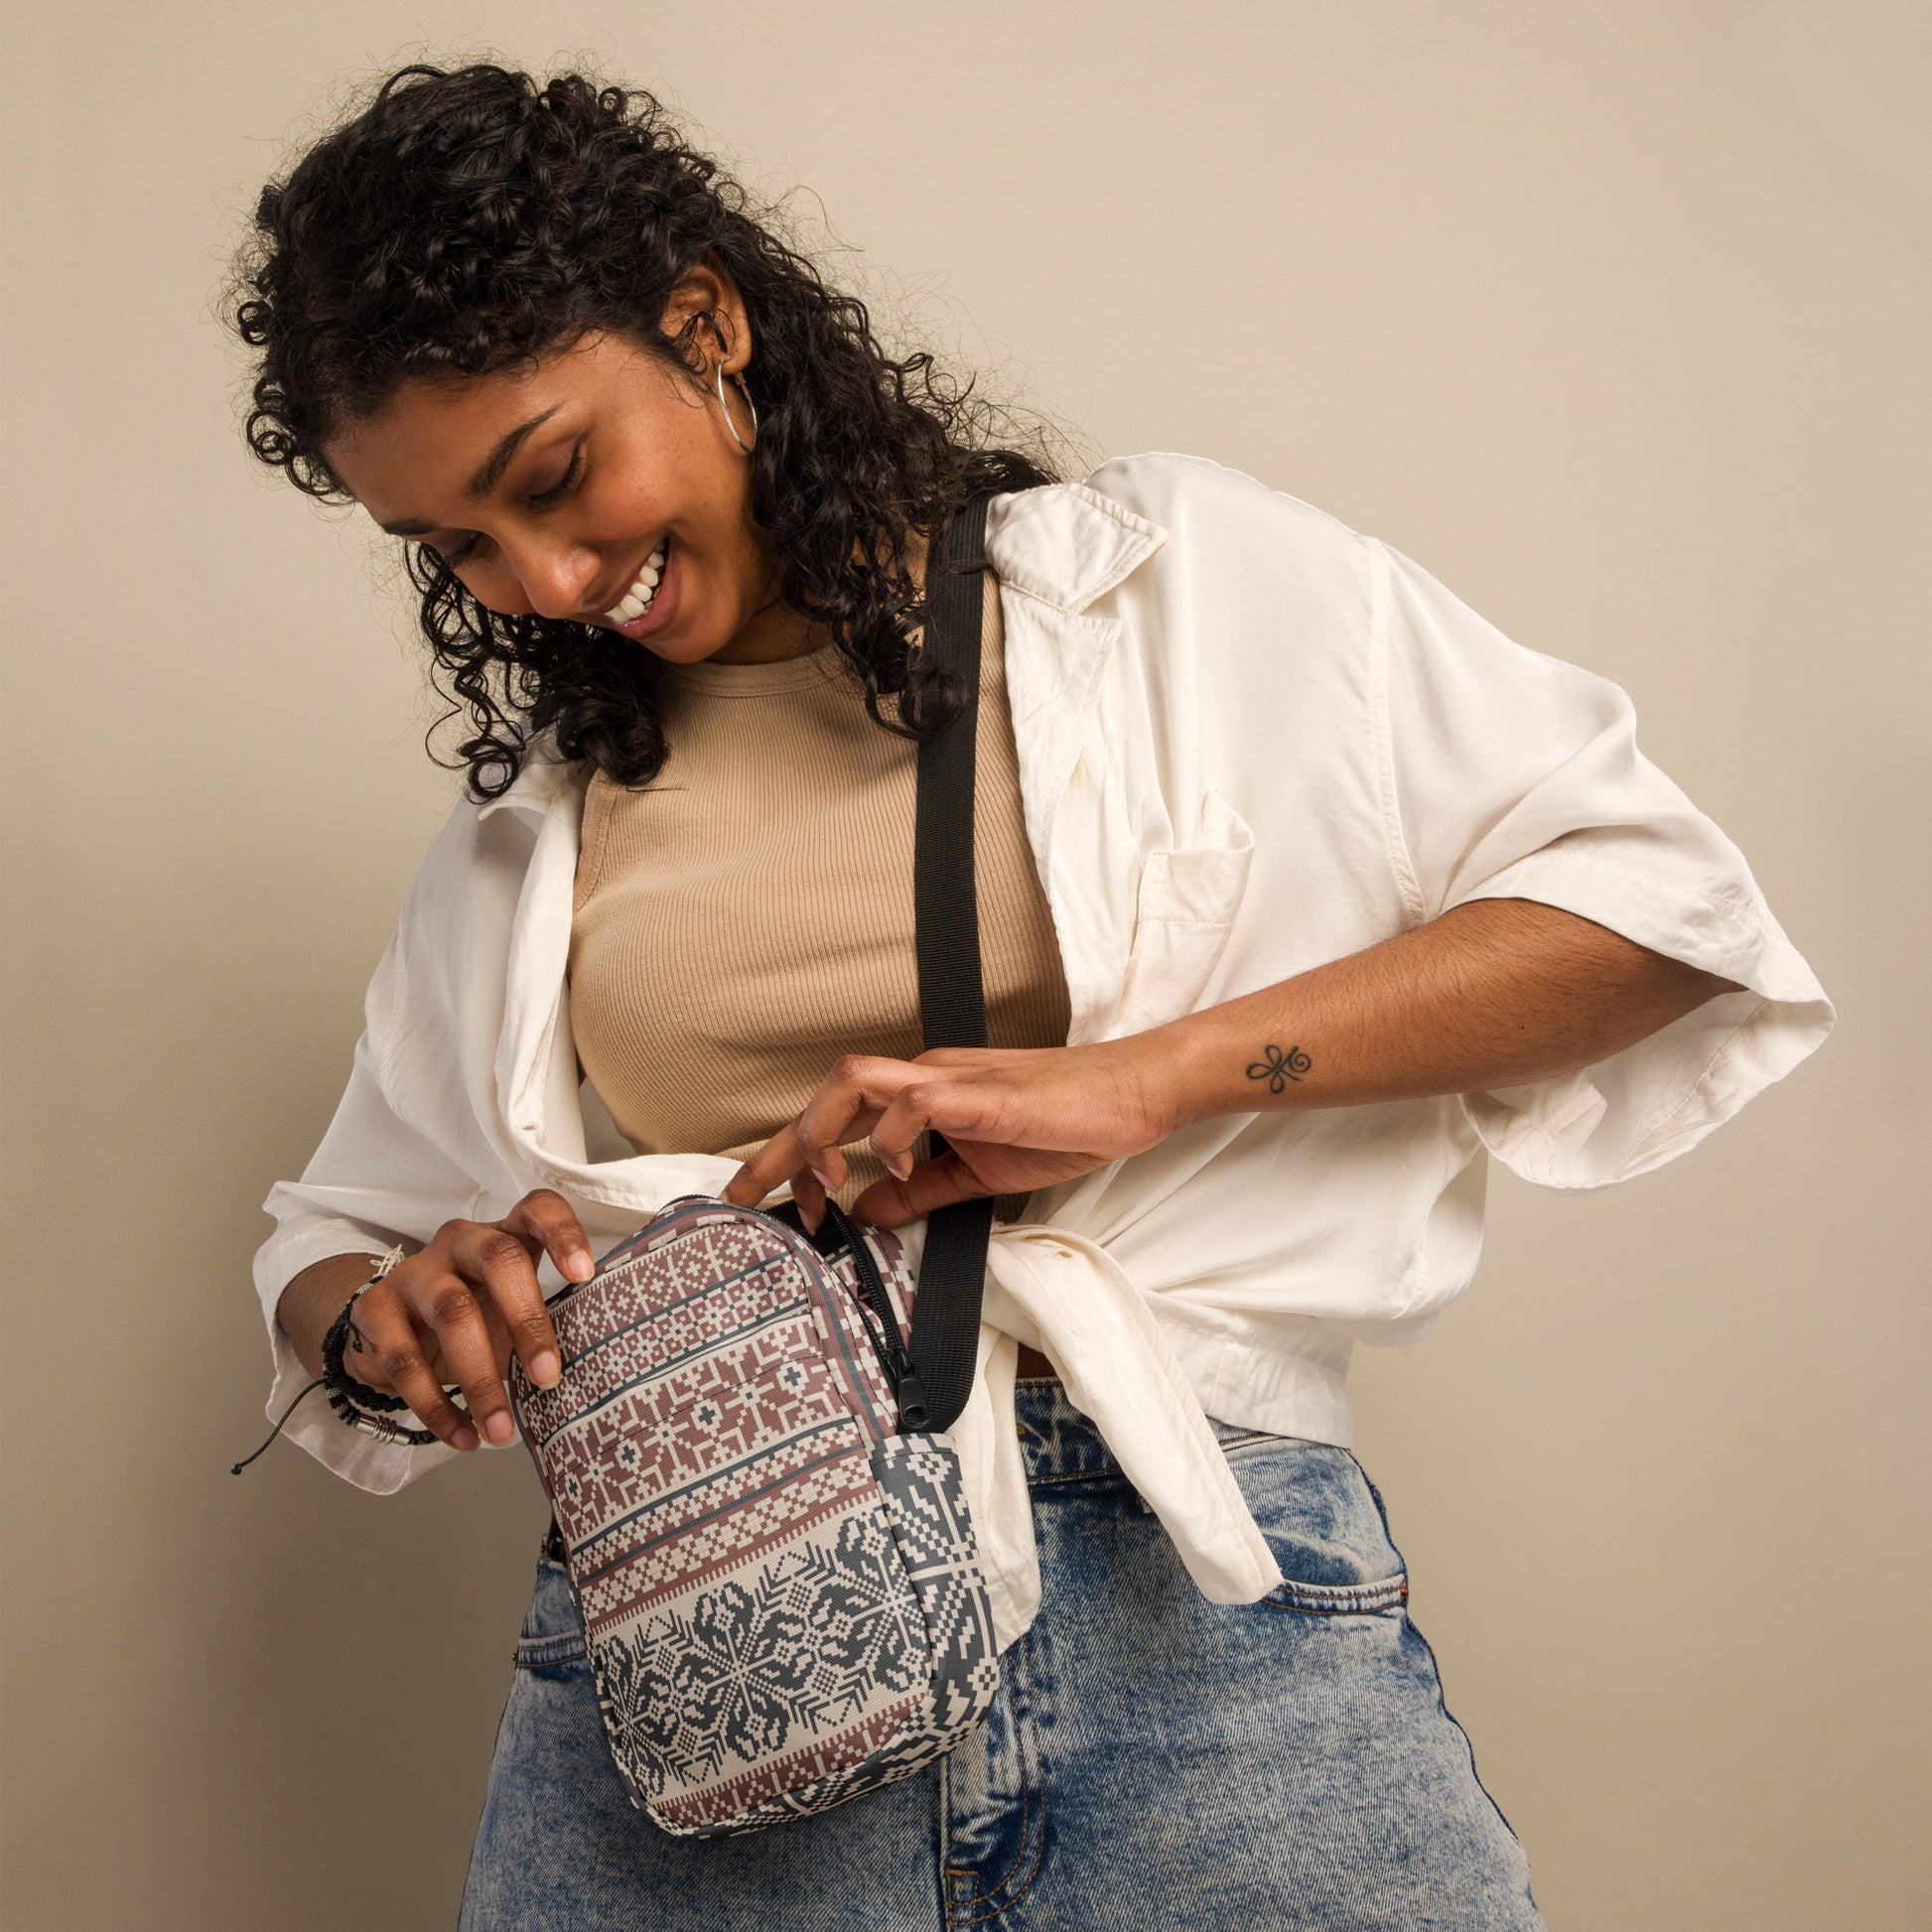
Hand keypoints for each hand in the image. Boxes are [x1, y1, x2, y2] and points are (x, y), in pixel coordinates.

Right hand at [312, 1190, 594, 1452]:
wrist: (390, 1333)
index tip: (585, 1275)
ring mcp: (415, 1272)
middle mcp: (460, 1242)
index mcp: (504, 1235)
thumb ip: (546, 1326)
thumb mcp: (510, 1312)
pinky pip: (405, 1359)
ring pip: (452, 1312)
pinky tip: (463, 1436)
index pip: (537, 1209)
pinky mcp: (375, 1309)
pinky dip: (436, 1406)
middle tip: (548, 1377)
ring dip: (480, 1378)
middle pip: (498, 1259)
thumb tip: (594, 1376)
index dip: (563, 1233)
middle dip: (527, 1320)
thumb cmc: (474, 1318)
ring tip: (501, 1431)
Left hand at [719, 1039, 1185, 1231]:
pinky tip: (900, 1173)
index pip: (837, 1116)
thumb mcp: (978, 1172)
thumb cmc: (1065, 1123)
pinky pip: (915, 1103)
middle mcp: (926, 1077)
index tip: (771, 1206)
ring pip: (854, 1083)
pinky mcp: (982, 1095)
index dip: (791, 1157)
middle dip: (776, 1147)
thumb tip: (865, 1212)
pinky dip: (893, 1139)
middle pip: (827, 1093)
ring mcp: (951, 1080)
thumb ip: (921, 1190)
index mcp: (923, 1094)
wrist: (1132, 1095)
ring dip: (821, 1133)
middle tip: (742, 1197)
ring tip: (817, 1184)